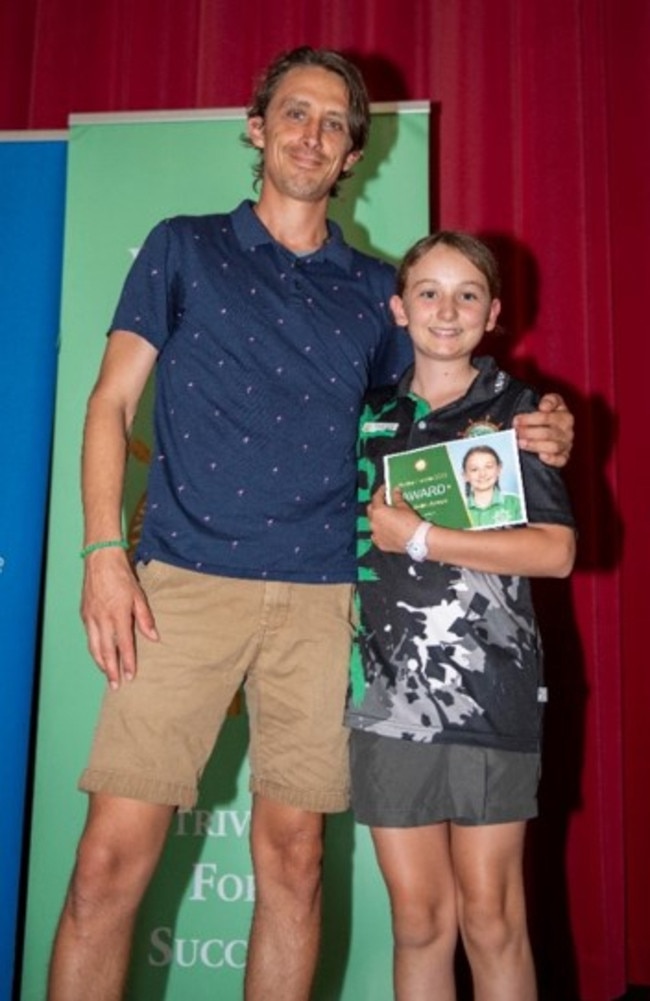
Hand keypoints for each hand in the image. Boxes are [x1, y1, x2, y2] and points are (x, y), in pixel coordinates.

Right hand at [80, 549, 157, 689]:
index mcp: (118, 615)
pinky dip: (94, 650)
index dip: (127, 662)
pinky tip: (99, 656)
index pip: (123, 645)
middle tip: (115, 686)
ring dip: (101, 664)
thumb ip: (145, 618)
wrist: (100, 560)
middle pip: (106, 651)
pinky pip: (89, 637)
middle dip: (111, 670)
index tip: (130, 676)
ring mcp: (90, 618)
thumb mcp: (139, 595)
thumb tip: (154, 638)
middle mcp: (102, 619)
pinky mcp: (84, 614)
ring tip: (107, 676)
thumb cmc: (122, 576)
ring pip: (94, 647)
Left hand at [368, 486, 421, 552]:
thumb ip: (397, 498)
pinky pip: (376, 536)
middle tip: (384, 502)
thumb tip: (395, 490)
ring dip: (378, 519)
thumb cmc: (410, 521)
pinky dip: (380, 532)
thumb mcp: (404, 507)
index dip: (381, 491)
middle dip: (376, 505)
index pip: (376, 498)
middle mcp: (373, 522)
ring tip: (386, 517)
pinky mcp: (380, 544)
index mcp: (378, 511)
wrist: (417, 539)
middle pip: (371, 510)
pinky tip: (386, 531)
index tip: (385, 488)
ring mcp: (375, 534)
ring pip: (373, 524)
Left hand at [513, 393, 573, 467]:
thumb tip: (544, 406)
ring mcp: (566, 444)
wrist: (548, 428)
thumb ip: (549, 400)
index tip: (516, 420)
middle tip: (516, 432)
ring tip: (521, 443)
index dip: (530, 419)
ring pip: (553, 446)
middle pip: (548, 432)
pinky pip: (561, 460)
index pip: (547, 417)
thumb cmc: (545, 416)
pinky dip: (552, 459)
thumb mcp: (548, 402)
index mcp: (564, 415)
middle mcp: (567, 430)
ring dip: (535, 445)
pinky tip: (541, 456)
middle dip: (529, 432)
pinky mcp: (564, 456)